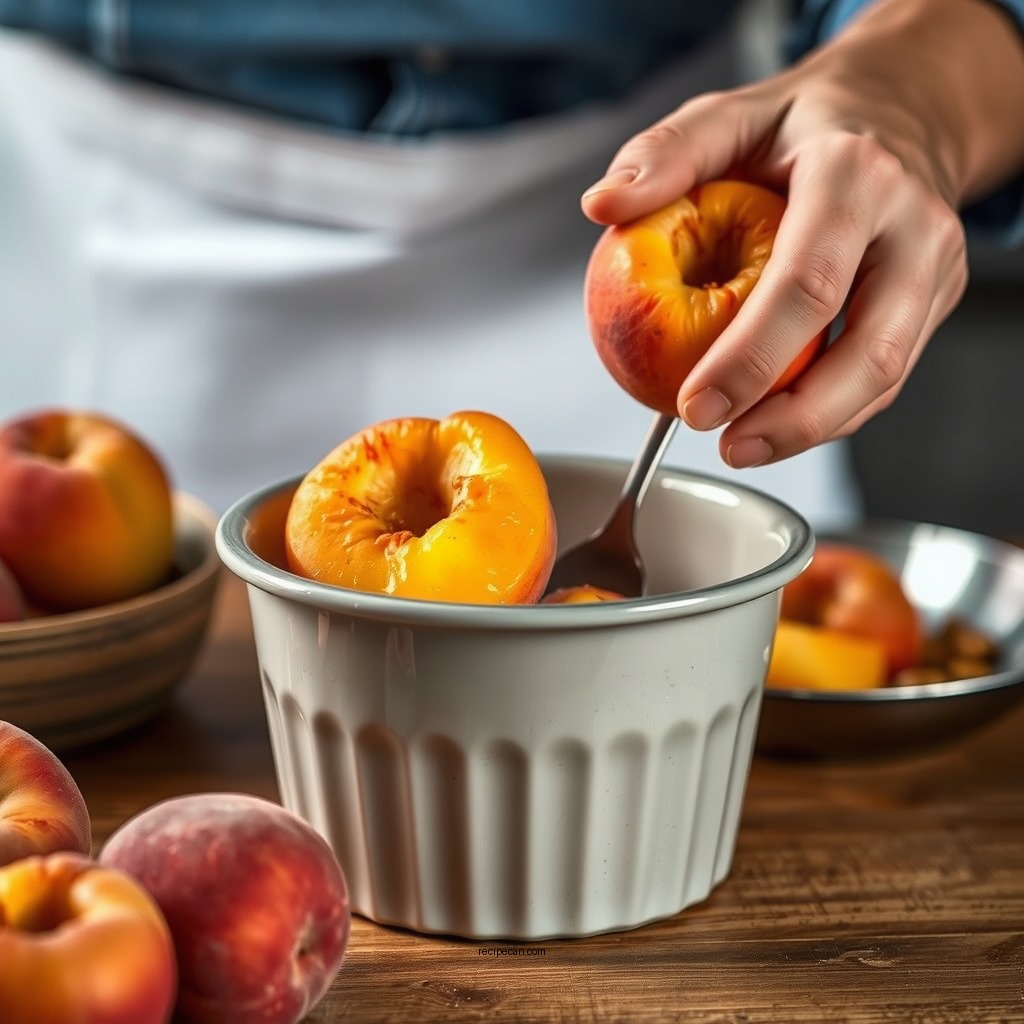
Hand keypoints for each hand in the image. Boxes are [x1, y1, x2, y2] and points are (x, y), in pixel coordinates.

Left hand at [581, 0, 1023, 467]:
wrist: (897, 111)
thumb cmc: (799, 126)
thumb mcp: (728, 114)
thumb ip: (666, 153)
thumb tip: (602, 203)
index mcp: (855, 174)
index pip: (807, 285)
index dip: (751, 358)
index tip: (694, 406)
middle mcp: (911, 225)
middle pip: (869, 350)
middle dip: (796, 417)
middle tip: (729, 447)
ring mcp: (933, 268)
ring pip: (886, 375)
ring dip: (814, 427)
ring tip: (746, 447)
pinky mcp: (934, 301)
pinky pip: (884, 374)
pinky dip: (829, 412)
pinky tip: (776, 425)